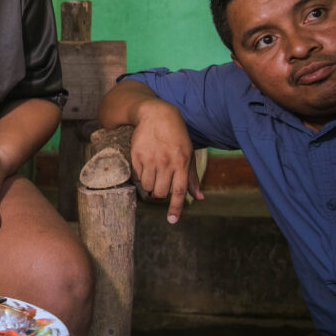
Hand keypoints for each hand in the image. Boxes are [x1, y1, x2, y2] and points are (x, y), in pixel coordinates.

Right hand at [130, 101, 204, 223]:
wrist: (156, 115)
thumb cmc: (176, 136)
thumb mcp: (189, 154)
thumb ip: (192, 177)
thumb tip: (199, 198)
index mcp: (182, 163)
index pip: (179, 191)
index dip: (175, 208)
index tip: (171, 220)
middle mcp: (166, 162)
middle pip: (160, 192)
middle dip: (160, 194)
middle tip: (160, 186)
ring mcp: (150, 159)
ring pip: (147, 186)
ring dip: (150, 186)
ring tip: (153, 175)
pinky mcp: (136, 155)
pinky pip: (137, 176)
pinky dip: (141, 176)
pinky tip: (145, 165)